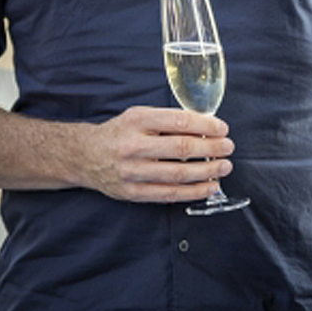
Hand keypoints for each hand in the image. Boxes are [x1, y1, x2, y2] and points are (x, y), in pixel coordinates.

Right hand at [78, 107, 232, 202]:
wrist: (83, 155)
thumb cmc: (119, 133)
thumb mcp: (139, 116)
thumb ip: (169, 120)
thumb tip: (207, 127)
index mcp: (136, 121)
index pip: (179, 122)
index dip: (206, 126)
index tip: (222, 129)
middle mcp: (132, 146)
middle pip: (181, 149)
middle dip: (211, 149)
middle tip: (228, 148)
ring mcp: (131, 171)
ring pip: (177, 174)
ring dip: (207, 172)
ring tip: (224, 167)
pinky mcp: (132, 192)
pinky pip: (168, 194)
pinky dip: (194, 192)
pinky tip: (210, 187)